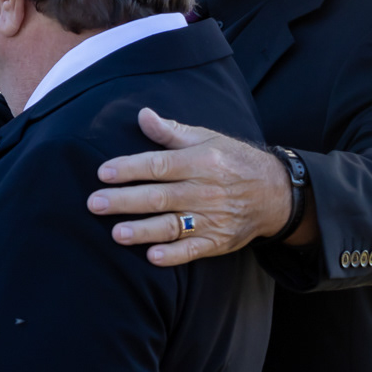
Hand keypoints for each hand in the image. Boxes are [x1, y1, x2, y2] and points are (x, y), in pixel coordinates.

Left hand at [86, 108, 295, 265]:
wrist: (276, 193)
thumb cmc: (232, 161)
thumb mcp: (207, 139)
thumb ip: (171, 131)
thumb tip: (142, 115)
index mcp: (201, 162)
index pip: (159, 165)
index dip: (130, 169)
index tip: (103, 172)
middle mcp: (205, 191)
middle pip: (159, 197)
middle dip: (125, 201)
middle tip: (94, 203)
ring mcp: (212, 218)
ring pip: (172, 226)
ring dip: (143, 231)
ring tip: (116, 233)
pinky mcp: (218, 241)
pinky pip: (193, 250)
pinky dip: (174, 255)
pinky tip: (152, 256)